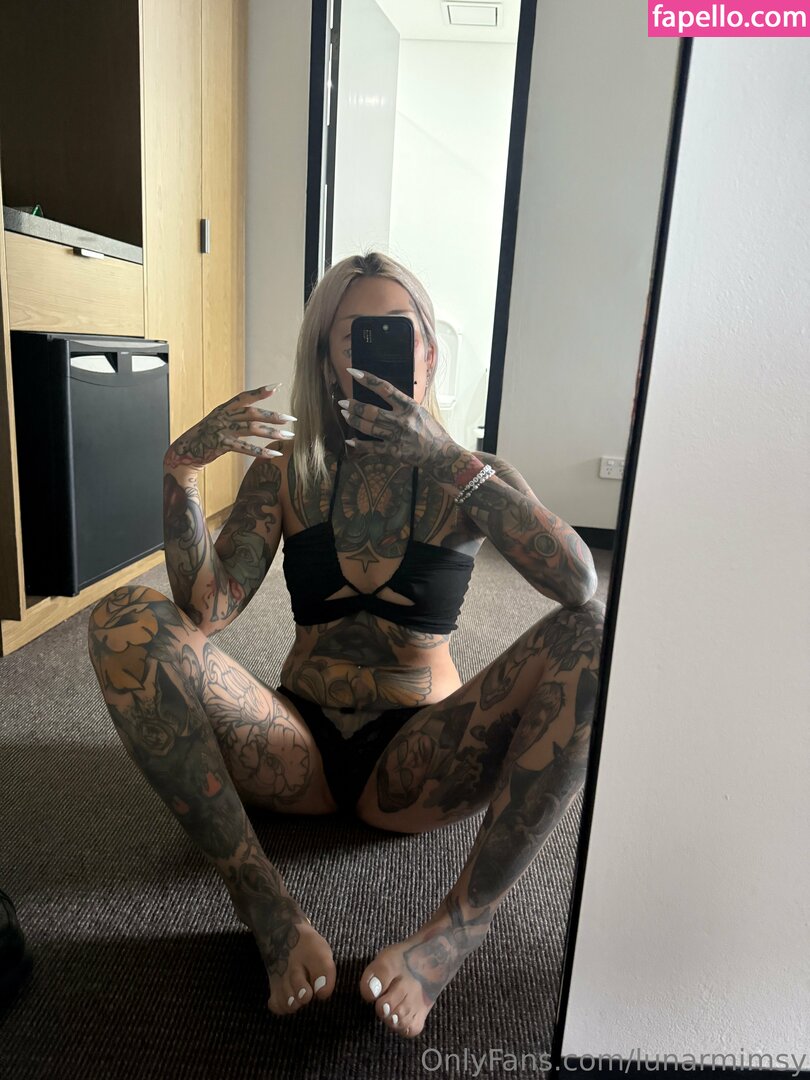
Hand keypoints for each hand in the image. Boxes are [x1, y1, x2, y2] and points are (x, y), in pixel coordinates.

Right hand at [164, 384, 295, 470]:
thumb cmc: (205, 438)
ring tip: (289, 436)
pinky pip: (245, 448)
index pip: (244, 397)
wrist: (184, 452)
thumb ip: (235, 418)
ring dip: (272, 433)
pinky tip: (274, 454)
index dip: (260, 392)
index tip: (277, 387)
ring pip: (251, 429)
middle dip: (273, 416)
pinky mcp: (220, 445)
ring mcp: (221, 430)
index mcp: (223, 409)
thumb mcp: (219, 423)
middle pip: (252, 413)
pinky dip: (261, 451)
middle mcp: (223, 416)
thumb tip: (257, 416)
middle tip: (291, 419)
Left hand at [338, 369, 469, 484]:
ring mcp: (397, 436)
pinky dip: (360, 445)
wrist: (442, 454)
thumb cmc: (432, 431)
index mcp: (409, 406)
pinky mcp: (395, 451)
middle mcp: (402, 420)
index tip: (353, 372)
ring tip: (345, 414)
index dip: (367, 379)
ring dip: (355, 420)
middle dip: (354, 406)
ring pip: (369, 427)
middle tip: (342, 402)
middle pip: (371, 410)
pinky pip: (373, 447)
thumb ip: (404, 405)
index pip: (384, 388)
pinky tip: (350, 440)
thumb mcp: (421, 412)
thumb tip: (387, 395)